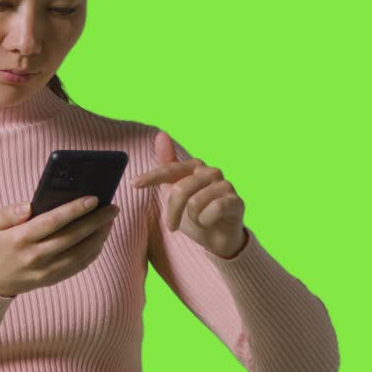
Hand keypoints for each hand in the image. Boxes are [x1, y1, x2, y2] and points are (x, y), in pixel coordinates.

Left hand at [130, 131, 247, 258]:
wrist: (218, 238)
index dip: (151, 176)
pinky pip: (214, 209)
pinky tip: (211, 221)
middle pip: (180, 189)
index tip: (134, 183)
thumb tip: (161, 133)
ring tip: (198, 220)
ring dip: (192, 218)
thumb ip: (167, 166)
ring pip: (195, 202)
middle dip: (172, 211)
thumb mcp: (175, 192)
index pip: (169, 169)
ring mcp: (226, 185)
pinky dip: (206, 220)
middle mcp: (211, 171)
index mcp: (195, 166)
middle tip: (171, 226)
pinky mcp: (236, 201)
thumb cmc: (195, 214)